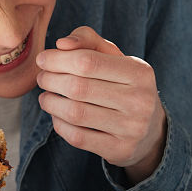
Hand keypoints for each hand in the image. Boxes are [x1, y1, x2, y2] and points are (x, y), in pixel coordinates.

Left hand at [35, 25, 166, 182]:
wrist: (149, 131)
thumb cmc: (124, 85)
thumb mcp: (115, 58)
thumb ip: (89, 41)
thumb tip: (61, 44)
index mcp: (139, 72)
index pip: (88, 61)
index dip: (58, 59)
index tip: (42, 59)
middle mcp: (140, 100)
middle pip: (78, 87)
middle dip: (51, 80)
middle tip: (42, 78)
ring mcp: (132, 128)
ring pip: (75, 113)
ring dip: (51, 103)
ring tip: (45, 96)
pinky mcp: (120, 149)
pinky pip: (78, 137)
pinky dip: (60, 125)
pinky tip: (57, 116)